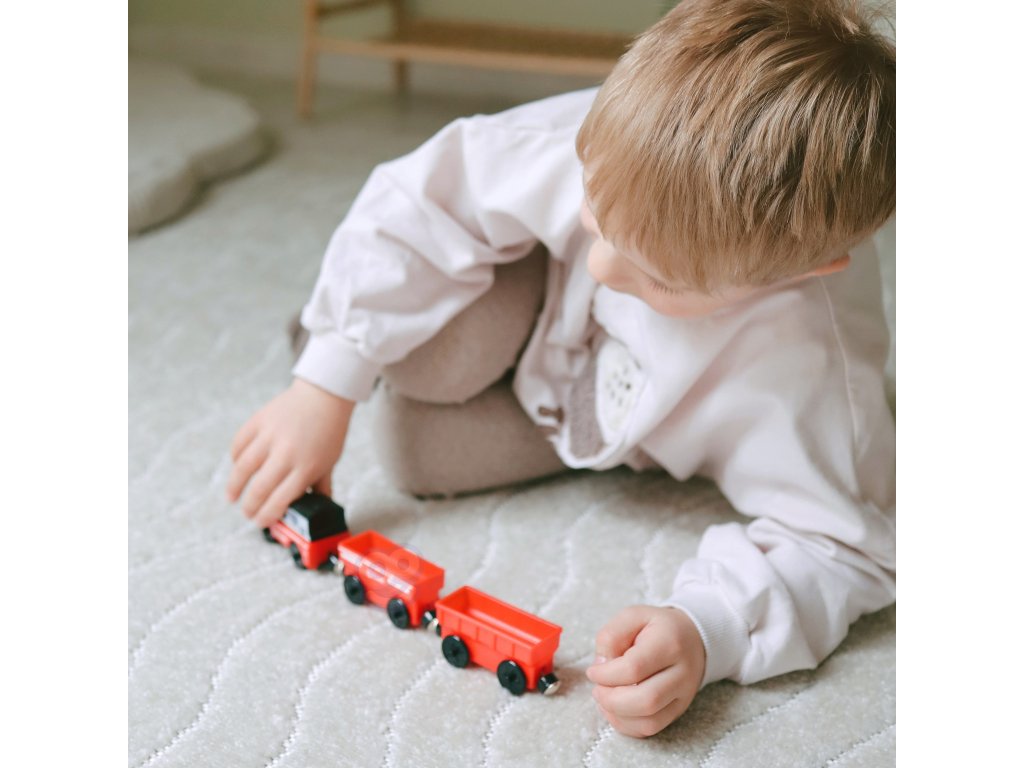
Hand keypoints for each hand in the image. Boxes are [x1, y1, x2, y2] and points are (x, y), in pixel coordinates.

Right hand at [226, 378, 354, 527]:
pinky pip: (240, 444)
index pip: (280, 500)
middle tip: (247, 514)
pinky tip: (237, 467)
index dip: (266, 516)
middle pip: (259, 489)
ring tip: (232, 497)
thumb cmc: (329, 431)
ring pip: (243, 468)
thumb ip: (321, 486)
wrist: (325, 394)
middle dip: (249, 507)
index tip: (260, 522)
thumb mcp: (330, 462)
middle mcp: (287, 453)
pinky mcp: (259, 421)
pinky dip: (235, 457)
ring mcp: (270, 436)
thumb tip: (319, 508)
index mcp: (307, 467)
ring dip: (234, 487)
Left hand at [586, 605, 705, 737]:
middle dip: (611, 700)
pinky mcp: (678, 710)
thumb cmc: (657, 627)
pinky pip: (652, 728)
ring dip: (618, 715)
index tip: (593, 671)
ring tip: (604, 699)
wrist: (692, 638)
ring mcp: (683, 695)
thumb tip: (601, 666)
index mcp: (670, 643)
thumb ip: (611, 635)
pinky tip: (615, 710)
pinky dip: (627, 725)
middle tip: (597, 690)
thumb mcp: (632, 616)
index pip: (634, 668)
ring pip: (650, 721)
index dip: (606, 675)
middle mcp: (682, 673)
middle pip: (645, 701)